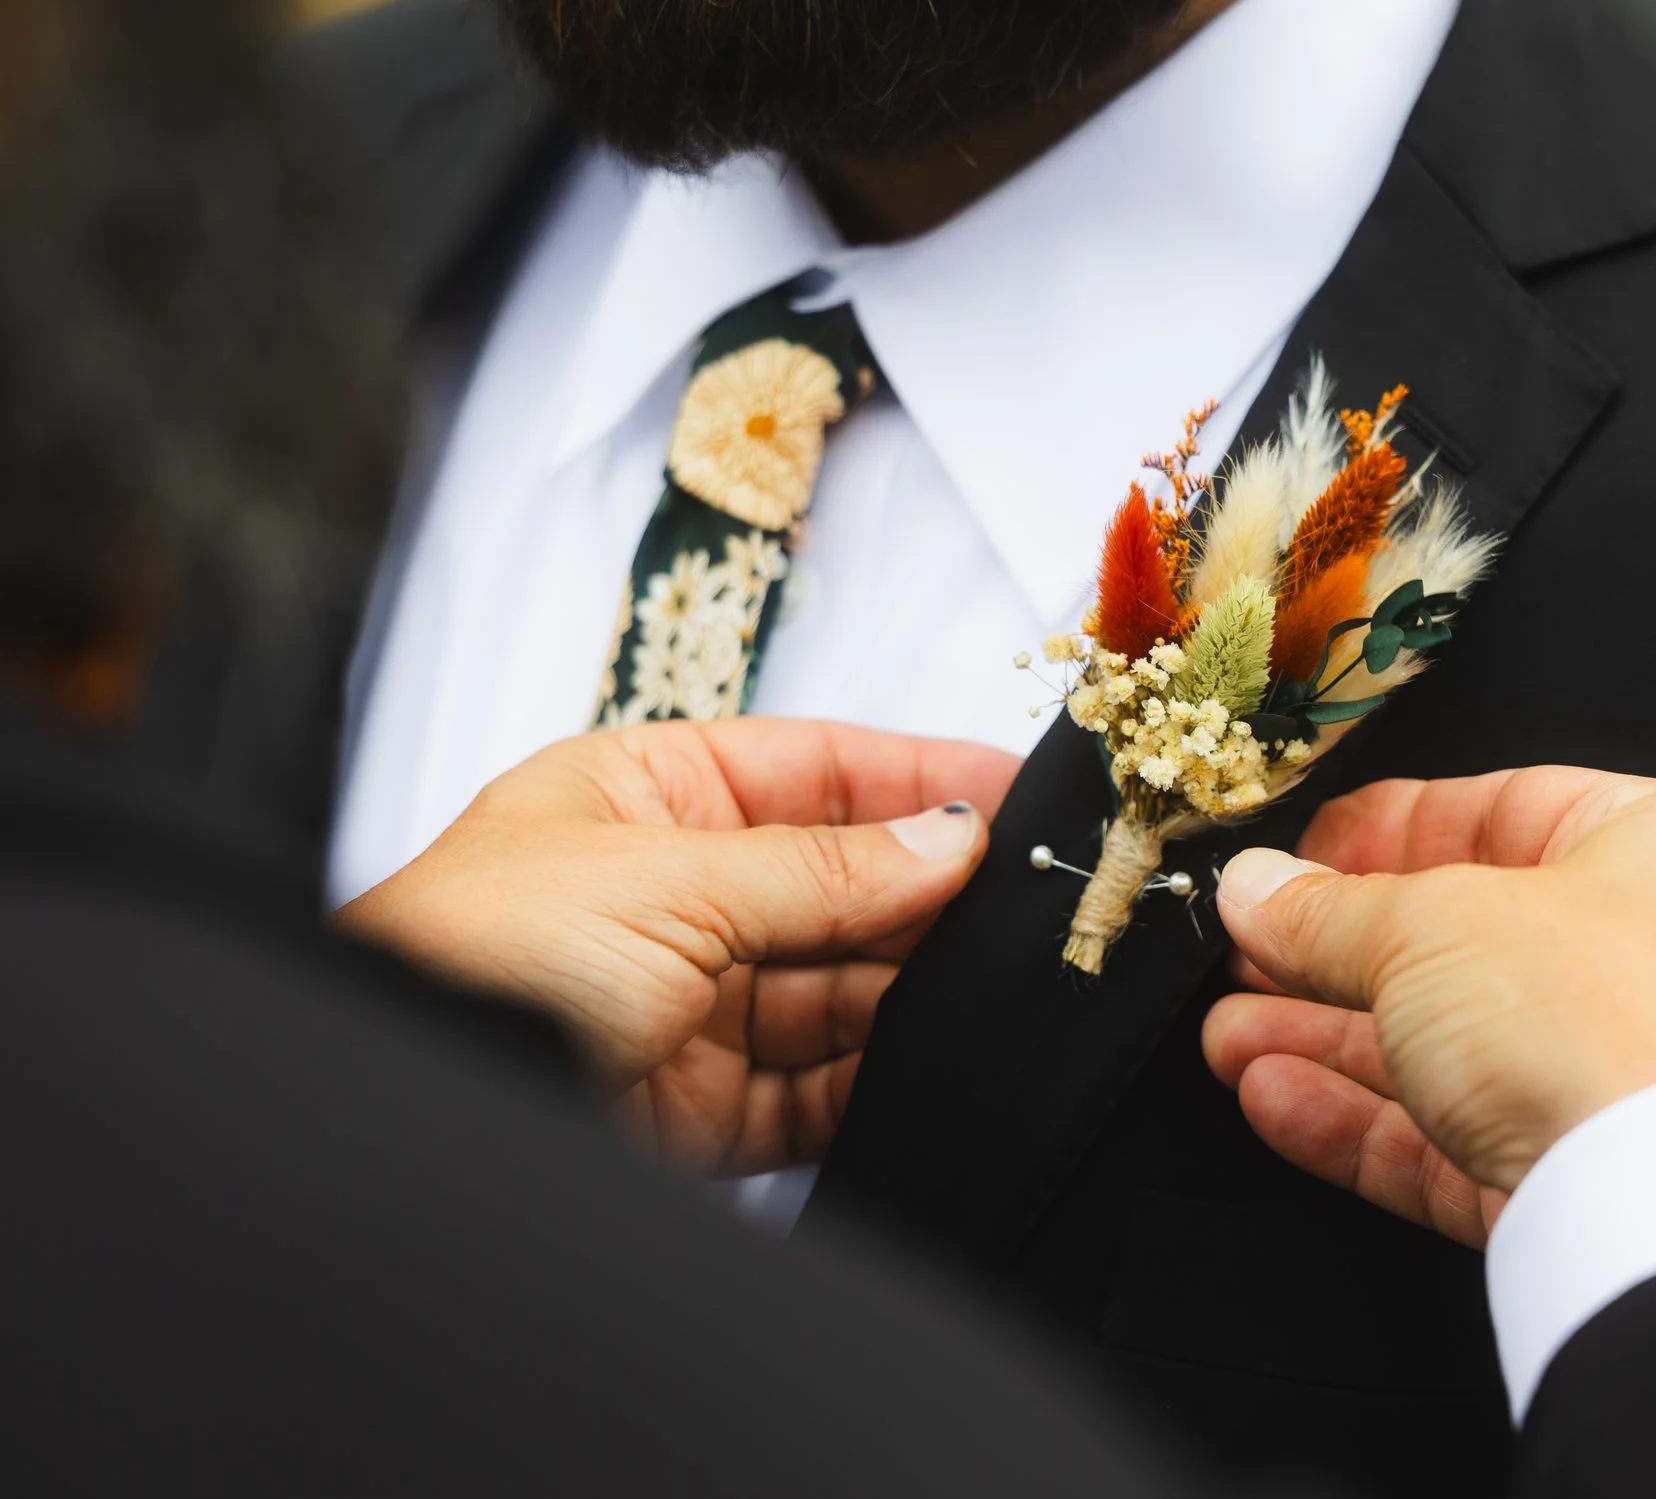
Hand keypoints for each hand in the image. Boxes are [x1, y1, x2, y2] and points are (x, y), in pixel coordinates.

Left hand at [337, 718, 1018, 1173]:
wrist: (398, 1107)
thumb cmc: (475, 955)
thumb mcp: (669, 881)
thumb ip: (823, 870)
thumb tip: (948, 837)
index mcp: (643, 798)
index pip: (812, 772)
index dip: (914, 777)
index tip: (1014, 789)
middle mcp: (673, 895)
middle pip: (838, 883)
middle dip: (930, 892)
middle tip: (1029, 893)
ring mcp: (689, 1005)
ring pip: (838, 989)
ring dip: (913, 988)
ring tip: (999, 978)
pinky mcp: (698, 1110)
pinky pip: (815, 1089)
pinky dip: (877, 1079)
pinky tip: (932, 1062)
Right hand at [1203, 768, 1655, 1248]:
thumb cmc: (1604, 1018)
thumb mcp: (1429, 924)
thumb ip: (1328, 911)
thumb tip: (1261, 892)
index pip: (1506, 812)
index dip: (1390, 832)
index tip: (1302, 855)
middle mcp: (1654, 961)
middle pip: (1464, 944)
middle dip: (1337, 954)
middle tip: (1251, 949)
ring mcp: (1616, 1078)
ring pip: (1446, 1049)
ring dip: (1326, 1042)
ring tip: (1228, 1035)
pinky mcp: (1574, 1180)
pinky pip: (1450, 1138)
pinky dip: (1358, 1120)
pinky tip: (1275, 1097)